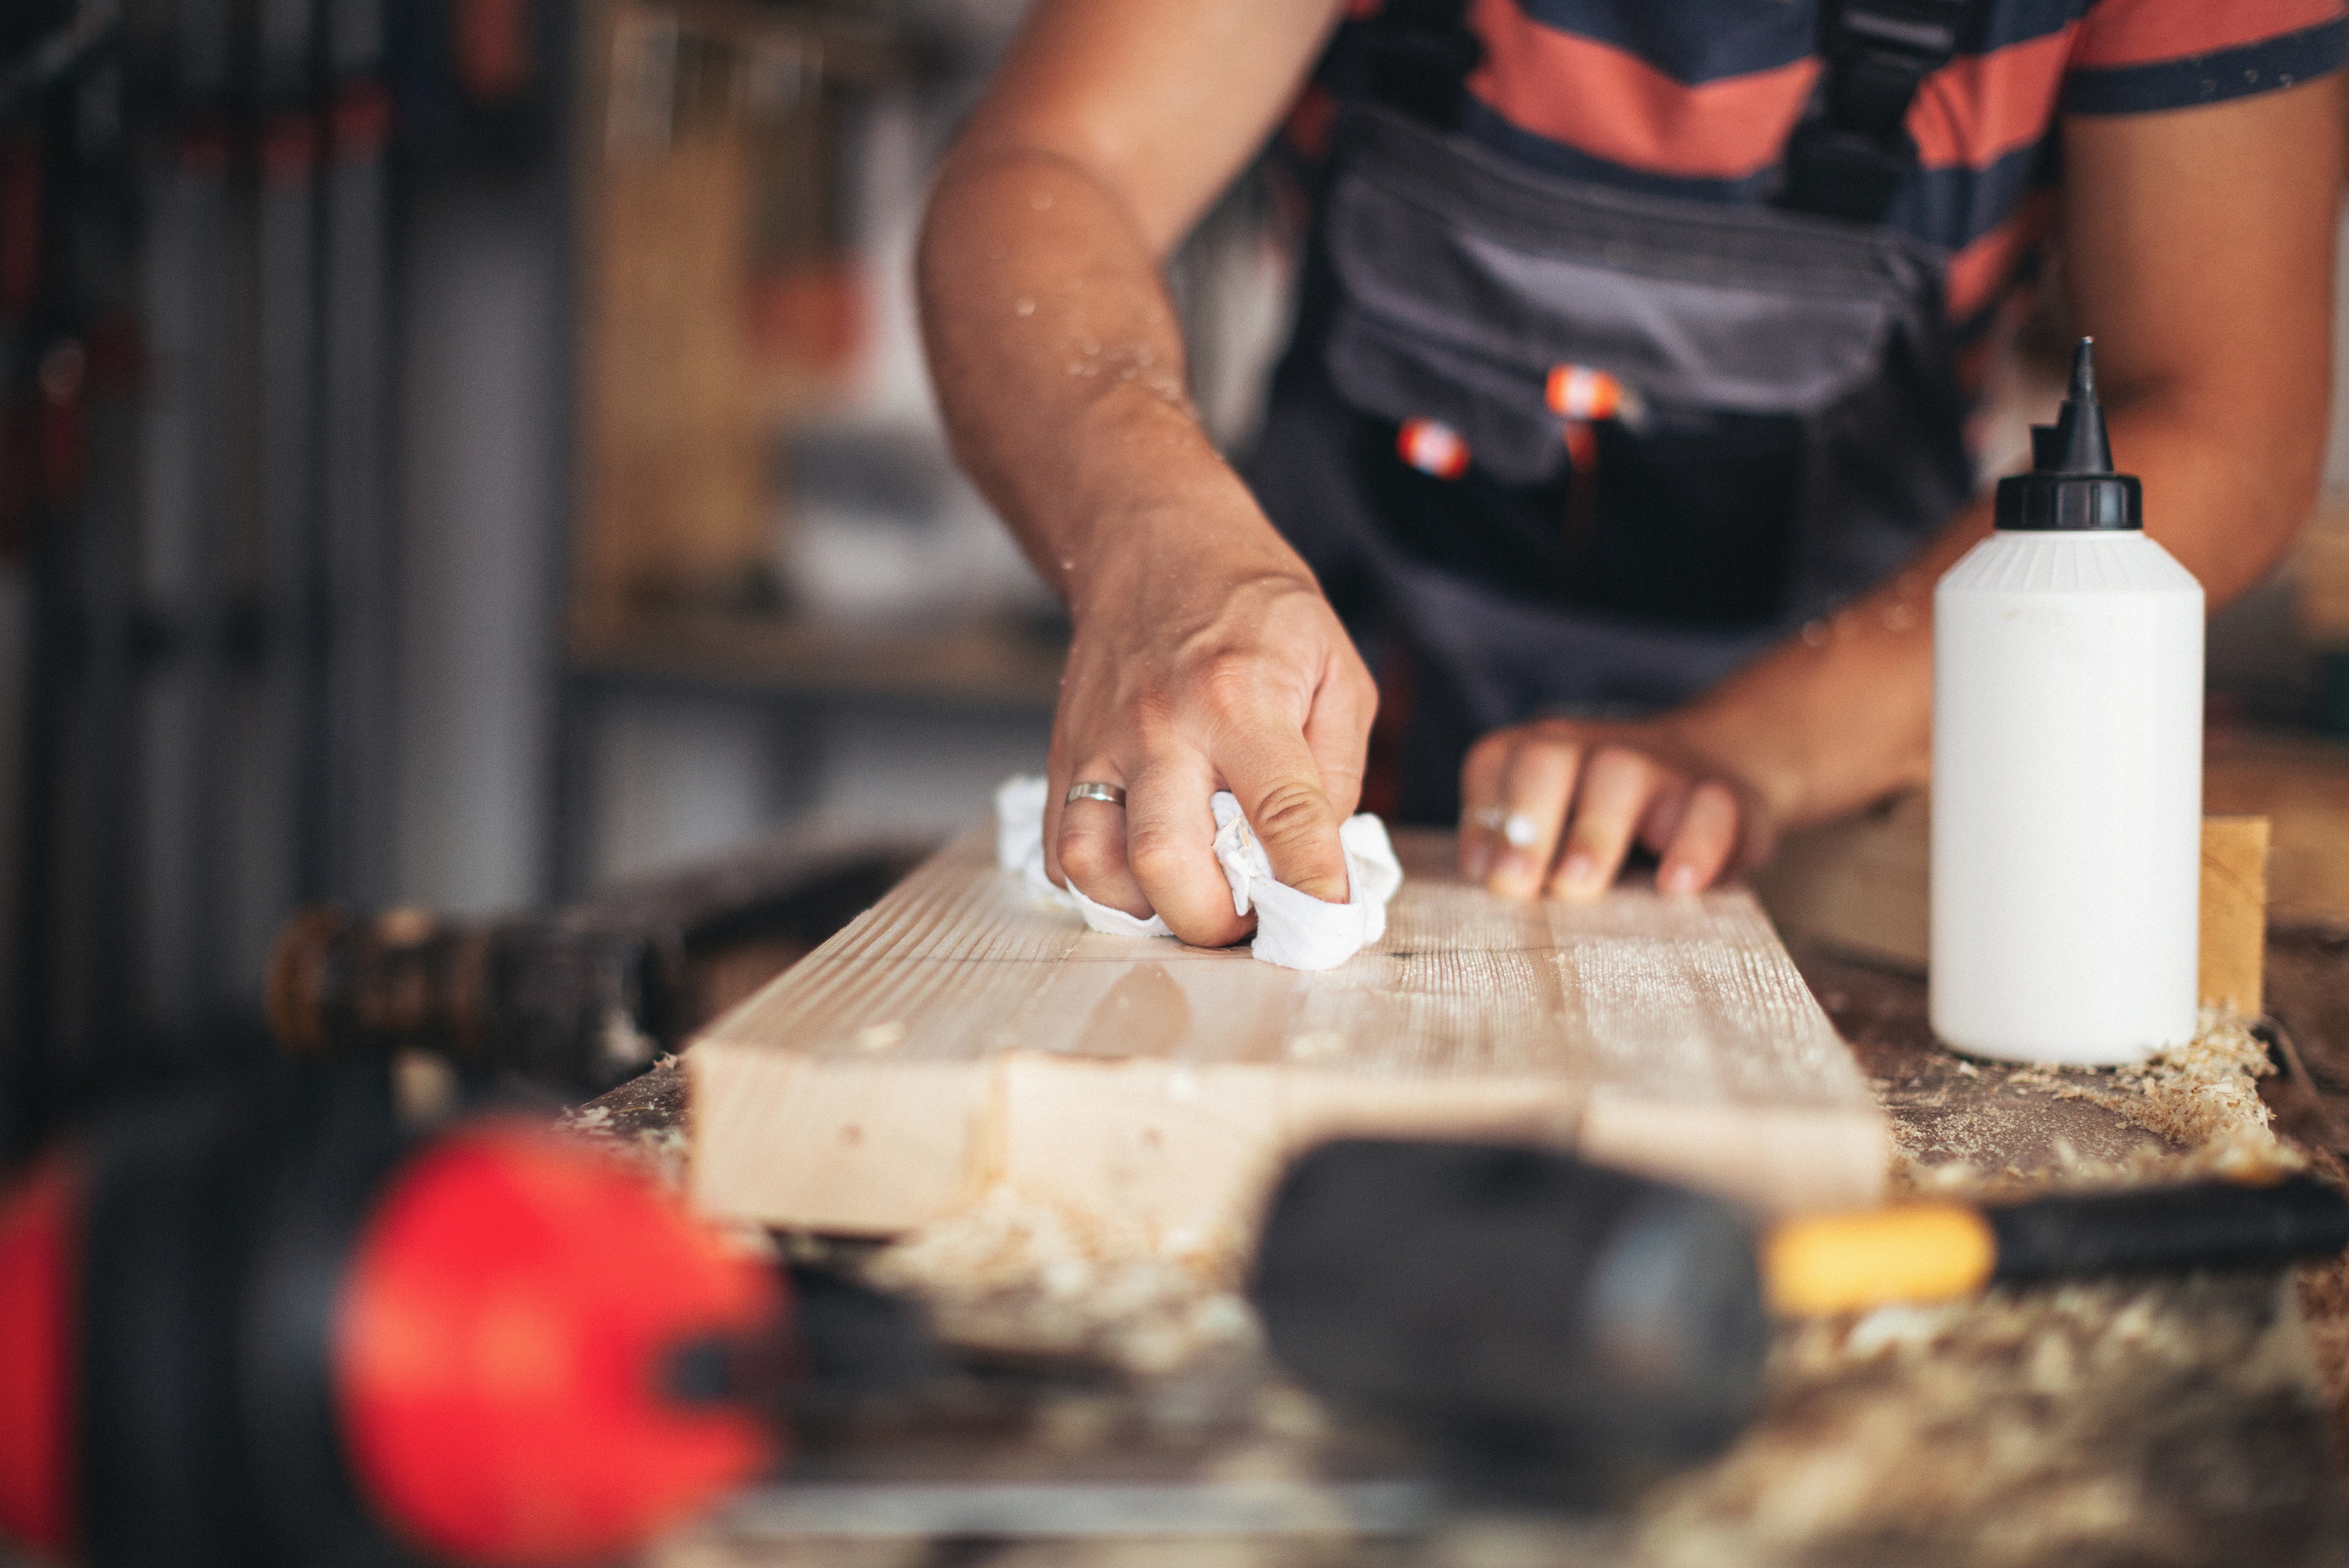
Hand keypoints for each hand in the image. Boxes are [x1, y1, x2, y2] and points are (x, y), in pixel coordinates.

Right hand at [1045, 519, 1376, 945]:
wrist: (1156, 543)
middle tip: (1250, 920)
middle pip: (1167, 861)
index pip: (1282, 816)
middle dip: (1214, 923)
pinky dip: (1101, 885)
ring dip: (1149, 910)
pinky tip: (1146, 874)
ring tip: (1194, 900)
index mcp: (1240, 699)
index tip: (1328, 919)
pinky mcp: (1064, 756)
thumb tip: (1319, 859)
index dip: (1313, 886)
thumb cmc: (1255, 607)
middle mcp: (1161, 727)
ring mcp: (1100, 744)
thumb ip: (1337, 769)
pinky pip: (1061, 851)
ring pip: (1095, 866)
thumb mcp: (1336, 667)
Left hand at [1457, 716, 1775, 900]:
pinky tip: (1675, 886)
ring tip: (1576, 886)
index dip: (1481, 816)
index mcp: (1541, 755)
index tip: (1483, 874)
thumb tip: (1491, 894)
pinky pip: (1709, 810)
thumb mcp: (1560, 839)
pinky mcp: (1722, 797)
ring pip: (1621, 775)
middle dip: (1526, 819)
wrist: (1715, 782)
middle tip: (1514, 885)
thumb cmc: (1610, 830)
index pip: (1495, 763)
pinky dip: (1692, 847)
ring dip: (1594, 833)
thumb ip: (1520, 860)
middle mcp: (1593, 750)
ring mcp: (1659, 767)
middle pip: (1546, 759)